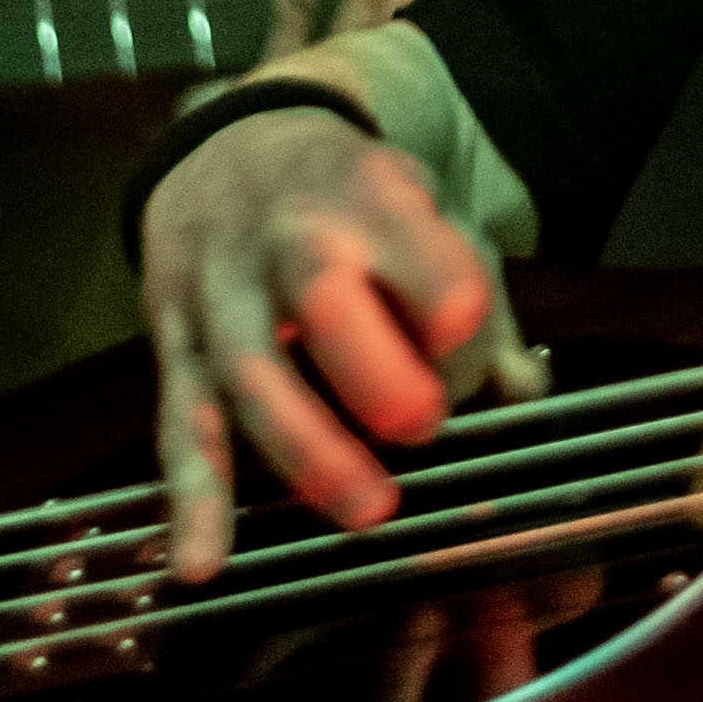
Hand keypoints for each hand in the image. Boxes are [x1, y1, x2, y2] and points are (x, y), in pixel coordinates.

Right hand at [143, 104, 537, 585]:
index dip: (462, 327)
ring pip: (249, 373)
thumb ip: (478, 298)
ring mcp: (223, 291)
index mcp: (373, 197)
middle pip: (324, 302)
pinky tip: (202, 561)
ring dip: (306, 450)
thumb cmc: (353, 193)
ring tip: (365, 512)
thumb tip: (525, 391)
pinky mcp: (177, 342)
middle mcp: (291, 239)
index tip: (475, 365)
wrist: (231, 141)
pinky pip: (181, 422)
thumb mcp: (429, 207)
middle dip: (379, 377)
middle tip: (423, 432)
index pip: (431, 264)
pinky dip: (192, 496)